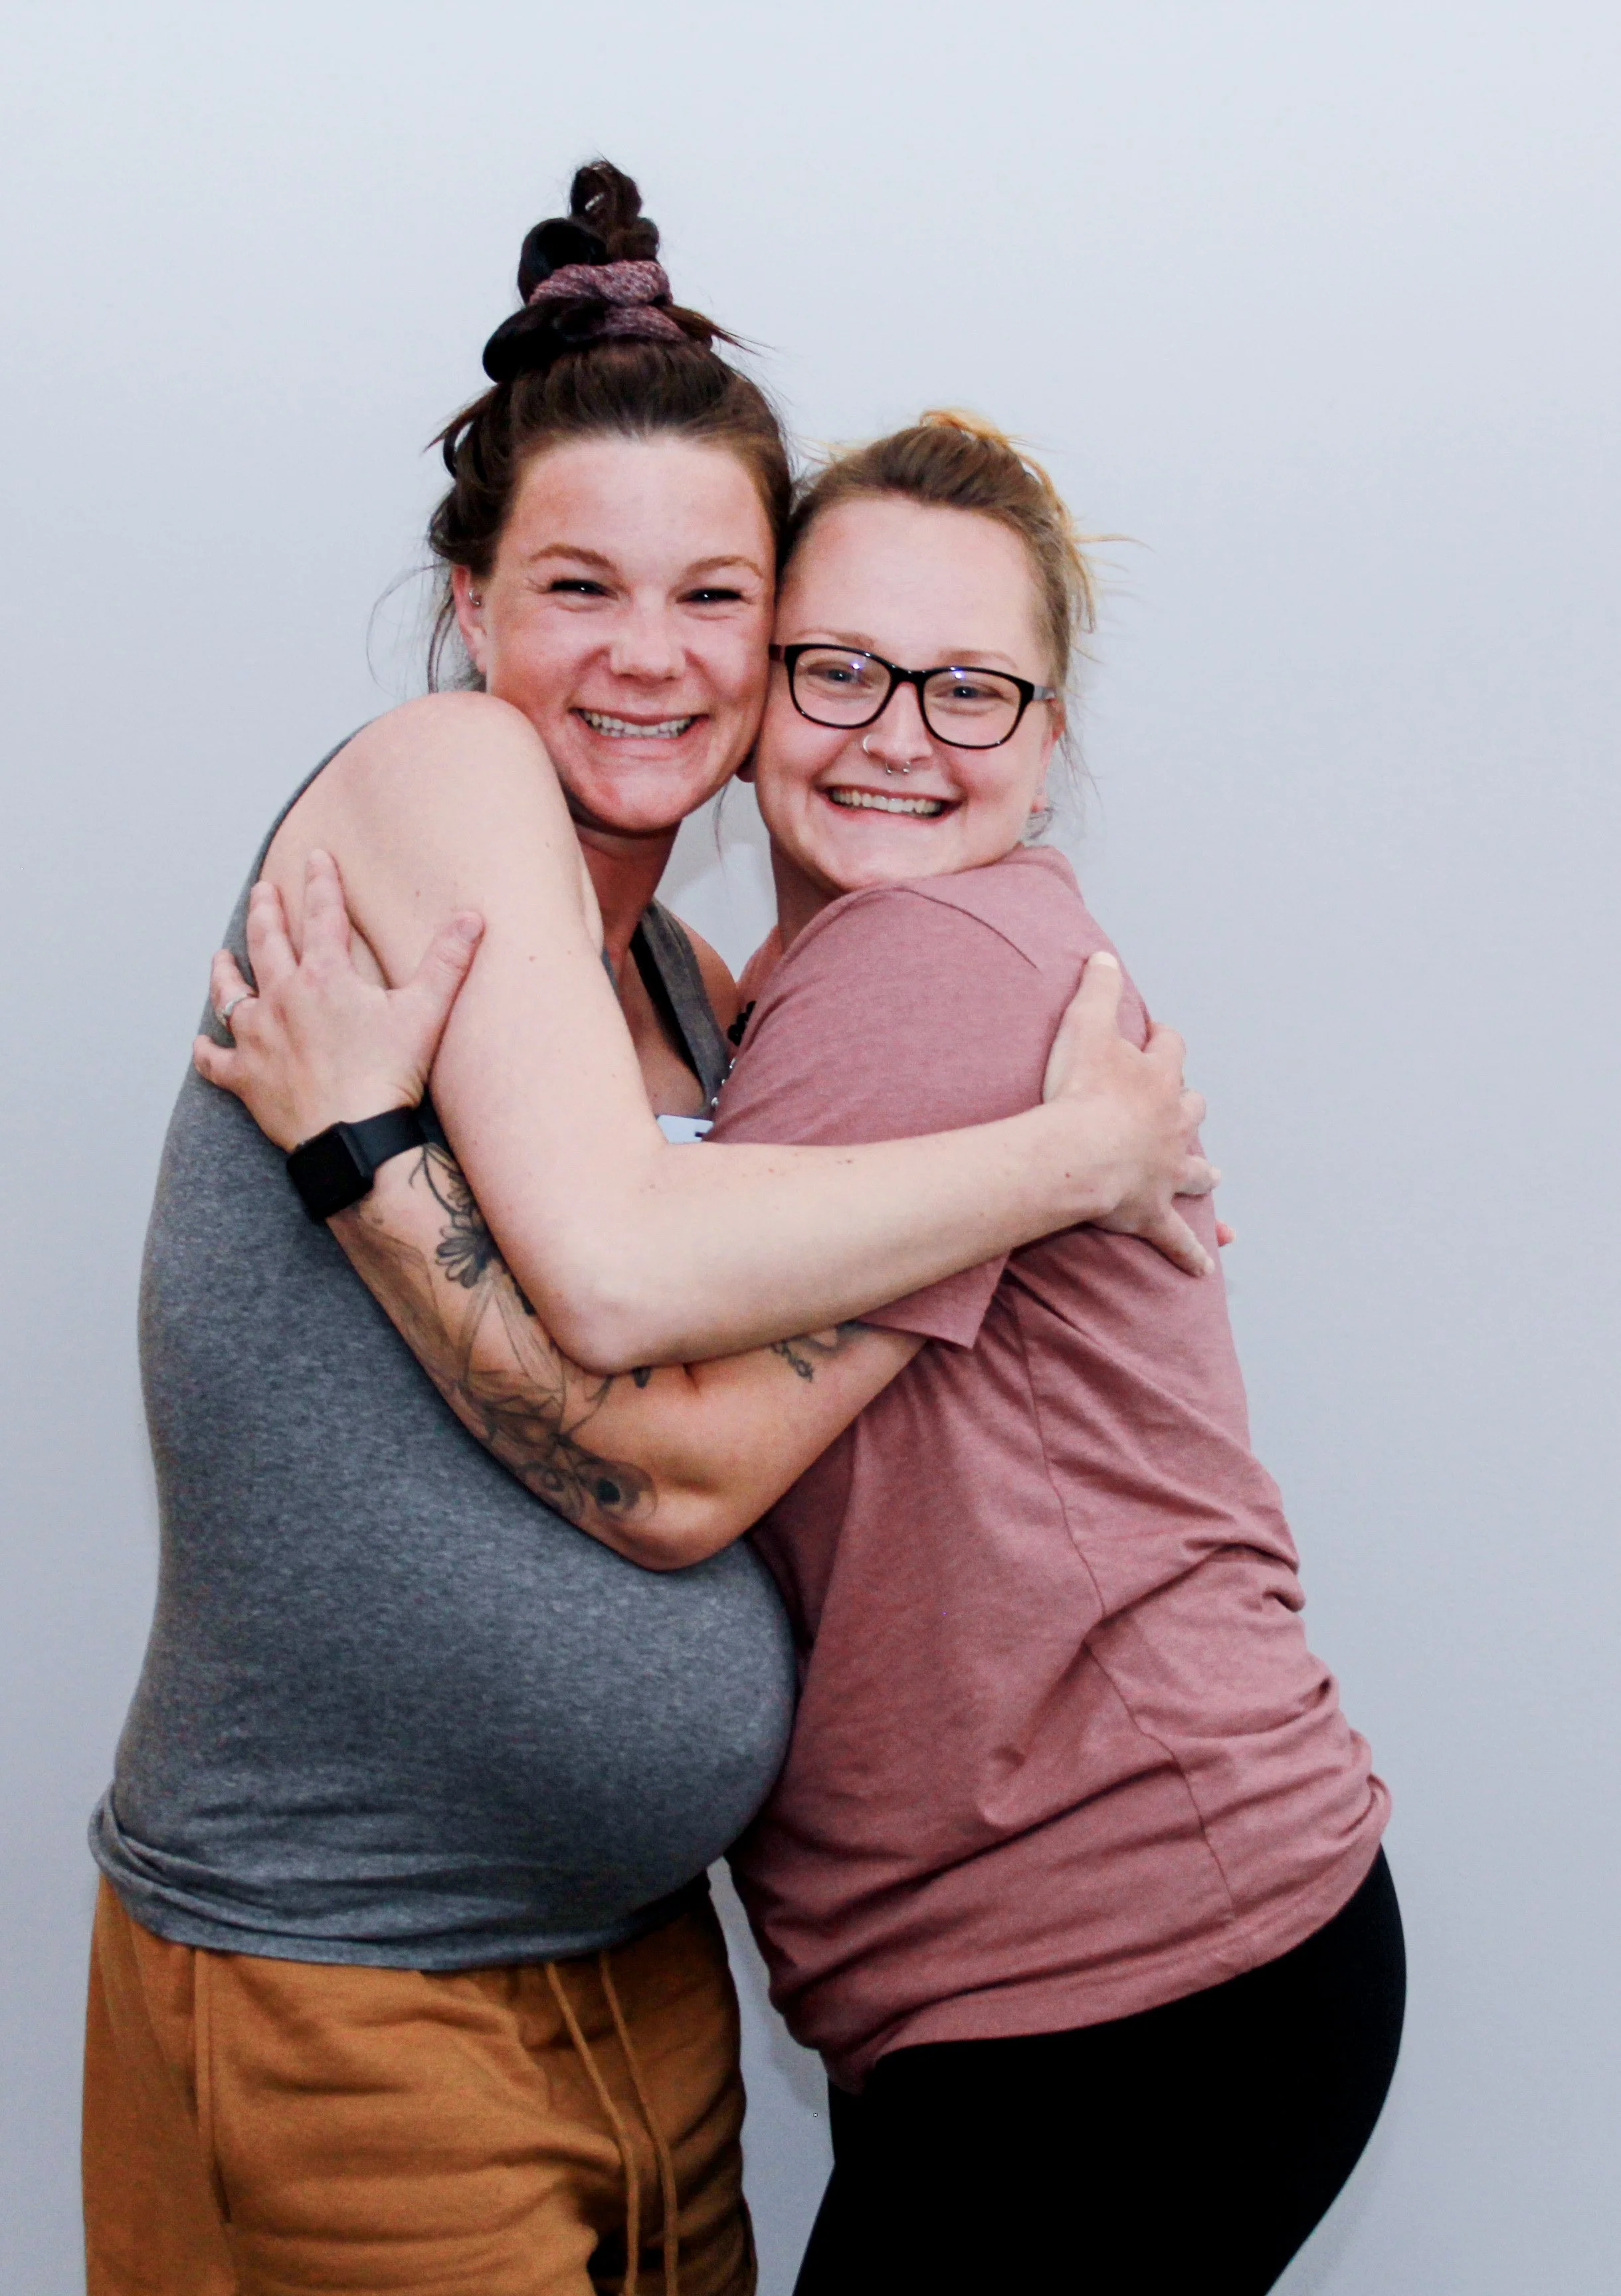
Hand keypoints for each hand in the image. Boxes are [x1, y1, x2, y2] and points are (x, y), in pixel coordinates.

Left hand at [193, 849, 482, 1150]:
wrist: (353, 1137)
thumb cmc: (389, 1076)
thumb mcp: (426, 1014)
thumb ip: (447, 962)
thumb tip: (472, 918)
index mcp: (325, 977)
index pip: (323, 916)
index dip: (321, 882)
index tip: (315, 857)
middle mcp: (283, 999)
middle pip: (267, 943)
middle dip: (266, 911)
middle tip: (263, 891)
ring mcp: (258, 1038)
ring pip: (231, 995)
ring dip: (225, 973)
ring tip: (221, 955)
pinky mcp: (246, 1079)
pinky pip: (216, 1062)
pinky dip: (208, 1052)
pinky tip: (203, 1043)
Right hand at [1041, 952, 1217, 1277]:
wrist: (1080, 1153)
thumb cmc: (1080, 1091)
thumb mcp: (1085, 1026)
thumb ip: (1097, 989)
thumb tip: (1105, 957)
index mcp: (1159, 1080)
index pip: (1172, 1050)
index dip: (1164, 1040)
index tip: (1157, 1035)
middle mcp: (1173, 1124)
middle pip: (1192, 1108)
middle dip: (1189, 1105)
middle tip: (1183, 1104)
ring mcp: (1167, 1170)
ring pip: (1196, 1169)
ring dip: (1203, 1172)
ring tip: (1211, 1177)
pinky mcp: (1153, 1211)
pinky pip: (1176, 1239)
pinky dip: (1191, 1253)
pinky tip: (1205, 1267)